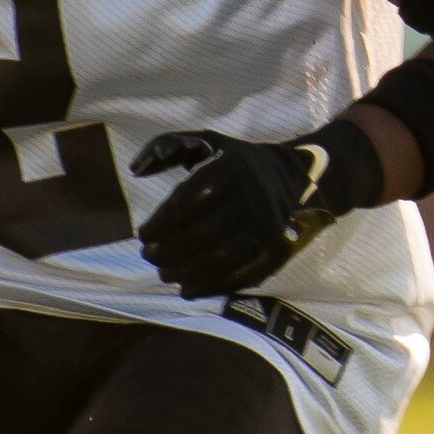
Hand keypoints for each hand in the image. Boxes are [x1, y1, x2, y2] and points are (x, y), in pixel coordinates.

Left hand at [132, 123, 381, 299]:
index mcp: (236, 166)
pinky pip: (242, 275)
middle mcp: (257, 195)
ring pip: (221, 258)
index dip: (160, 223)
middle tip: (149, 257)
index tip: (142, 234)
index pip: (189, 201)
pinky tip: (188, 290)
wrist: (298, 176)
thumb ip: (169, 147)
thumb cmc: (238, 162)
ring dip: (186, 272)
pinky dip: (212, 287)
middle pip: (203, 234)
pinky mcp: (280, 249)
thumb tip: (135, 169)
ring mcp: (271, 225)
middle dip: (169, 251)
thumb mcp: (209, 142)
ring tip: (165, 274)